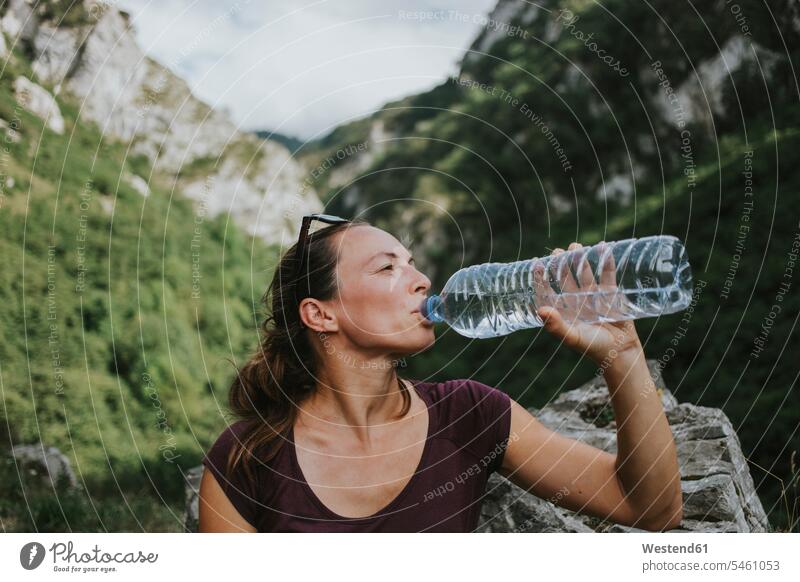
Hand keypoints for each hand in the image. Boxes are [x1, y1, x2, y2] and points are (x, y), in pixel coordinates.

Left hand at [533, 241, 642, 362]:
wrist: (620, 351)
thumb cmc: (593, 347)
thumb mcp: (572, 338)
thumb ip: (555, 326)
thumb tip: (540, 310)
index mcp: (563, 310)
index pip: (548, 290)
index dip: (541, 277)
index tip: (536, 262)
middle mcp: (576, 300)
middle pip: (565, 277)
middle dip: (560, 263)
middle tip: (557, 250)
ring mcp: (593, 296)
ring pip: (584, 272)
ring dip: (580, 258)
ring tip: (576, 245)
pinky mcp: (610, 293)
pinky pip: (607, 274)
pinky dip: (606, 261)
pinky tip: (603, 247)